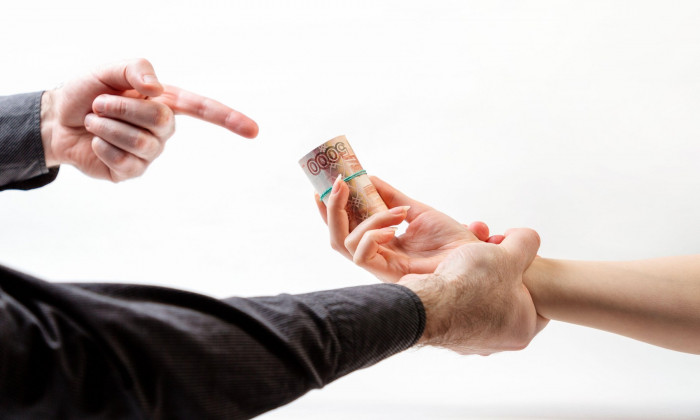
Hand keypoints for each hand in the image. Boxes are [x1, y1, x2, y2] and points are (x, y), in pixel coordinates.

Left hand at [40, 58, 257, 181]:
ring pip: (141, 142)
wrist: (57, 119)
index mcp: (165, 102)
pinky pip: (124, 161)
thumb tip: (157, 90)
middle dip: (123, 108)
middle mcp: (163, 129)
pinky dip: (102, 146)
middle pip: (162, 121)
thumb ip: (136, 68)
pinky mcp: (131, 172)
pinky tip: (97, 142)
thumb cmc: (87, 91)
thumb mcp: (109, 69)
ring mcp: (149, 153)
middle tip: (100, 104)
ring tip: (95, 121)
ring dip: (108, 126)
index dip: (229, 119)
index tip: (254, 131)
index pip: (203, 109)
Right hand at [316, 175, 487, 282]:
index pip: (344, 226)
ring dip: (365, 219)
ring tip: (395, 211)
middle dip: (331, 208)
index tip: (327, 183)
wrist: (473, 257)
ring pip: (344, 243)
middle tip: (339, 183)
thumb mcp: (416, 210)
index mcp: (380, 242)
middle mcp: (375, 255)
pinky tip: (395, 227)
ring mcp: (380, 266)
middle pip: (336, 236)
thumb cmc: (450, 241)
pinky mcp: (387, 274)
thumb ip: (389, 196)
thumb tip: (366, 178)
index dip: (330, 208)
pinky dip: (372, 235)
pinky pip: (361, 255)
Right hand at [400, 228, 548, 354]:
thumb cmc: (469, 285)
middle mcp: (499, 340)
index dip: (526, 270)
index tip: (512, 257)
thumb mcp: (509, 254)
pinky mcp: (448, 334)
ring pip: (481, 303)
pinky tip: (450, 276)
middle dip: (498, 273)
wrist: (425, 303)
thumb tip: (528, 238)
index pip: (537, 297)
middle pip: (507, 298)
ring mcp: (471, 340)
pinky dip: (455, 291)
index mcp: (522, 328)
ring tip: (467, 263)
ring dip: (475, 280)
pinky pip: (458, 308)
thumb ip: (526, 242)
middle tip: (489, 256)